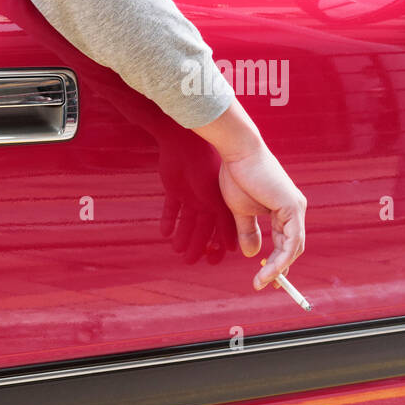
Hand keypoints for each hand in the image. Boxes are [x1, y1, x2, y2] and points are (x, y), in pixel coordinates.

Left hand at [157, 136, 236, 264]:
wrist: (186, 143)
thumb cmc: (207, 169)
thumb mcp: (220, 201)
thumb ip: (229, 225)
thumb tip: (239, 250)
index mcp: (222, 201)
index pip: (222, 229)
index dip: (219, 245)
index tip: (215, 261)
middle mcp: (207, 199)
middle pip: (202, 228)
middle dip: (198, 245)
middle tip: (193, 262)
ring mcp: (191, 194)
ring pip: (186, 221)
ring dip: (182, 237)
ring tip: (178, 252)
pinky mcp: (173, 188)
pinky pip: (170, 208)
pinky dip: (167, 220)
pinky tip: (165, 234)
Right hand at [217, 146, 306, 289]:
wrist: (238, 154)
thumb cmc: (237, 176)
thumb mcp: (240, 211)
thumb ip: (248, 231)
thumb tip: (252, 254)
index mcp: (284, 210)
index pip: (285, 242)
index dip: (275, 262)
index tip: (263, 278)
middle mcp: (294, 210)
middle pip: (292, 248)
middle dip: (279, 270)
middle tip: (263, 285)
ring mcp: (296, 208)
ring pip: (293, 248)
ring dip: (279, 268)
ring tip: (263, 282)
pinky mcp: (292, 207)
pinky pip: (291, 240)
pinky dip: (282, 258)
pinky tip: (269, 269)